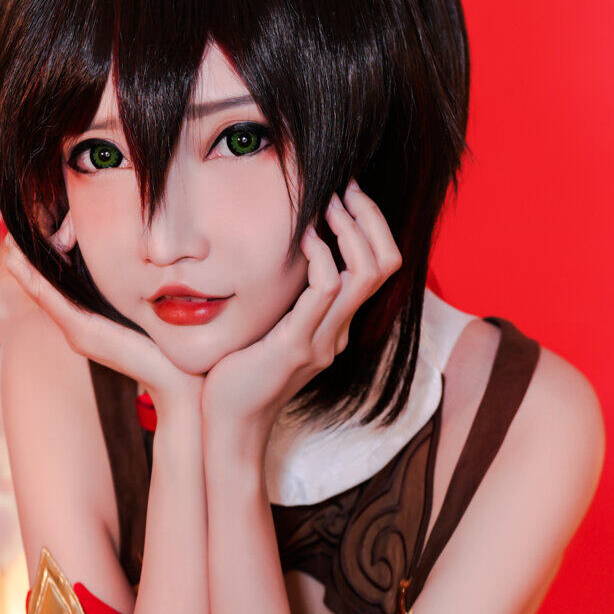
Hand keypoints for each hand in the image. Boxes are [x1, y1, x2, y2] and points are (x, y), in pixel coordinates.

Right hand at [0, 240, 200, 415]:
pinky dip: (36, 282)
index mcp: (88, 324)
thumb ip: (128, 298)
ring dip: (24, 271)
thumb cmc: (167, 348)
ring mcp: (77, 334)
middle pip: (42, 292)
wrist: (176, 383)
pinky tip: (22, 264)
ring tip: (9, 247)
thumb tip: (132, 273)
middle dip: (25, 265)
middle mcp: (76, 329)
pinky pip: (54, 302)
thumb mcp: (142, 315)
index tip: (30, 242)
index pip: (56, 291)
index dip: (39, 268)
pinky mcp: (84, 334)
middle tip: (10, 237)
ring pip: (42, 295)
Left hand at [201, 179, 401, 448]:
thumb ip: (281, 300)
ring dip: (348, 228)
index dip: (372, 227)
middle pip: (386, 264)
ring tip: (326, 202)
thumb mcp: (267, 329)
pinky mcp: (298, 346)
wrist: (227, 425)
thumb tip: (273, 261)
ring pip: (365, 273)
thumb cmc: (236, 375)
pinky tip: (302, 237)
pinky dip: (319, 255)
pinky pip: (325, 290)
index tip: (345, 195)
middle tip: (344, 187)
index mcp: (335, 327)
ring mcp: (323, 341)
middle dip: (370, 217)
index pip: (379, 268)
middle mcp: (338, 333)